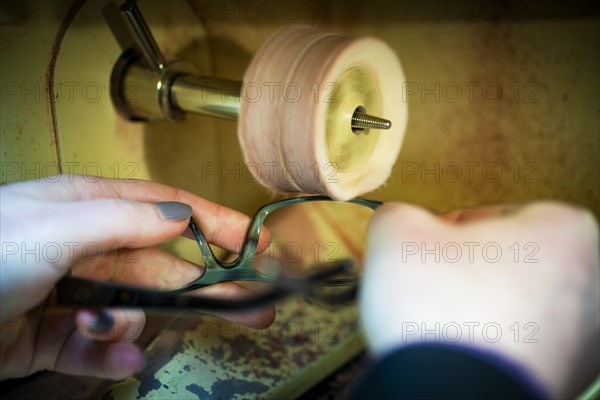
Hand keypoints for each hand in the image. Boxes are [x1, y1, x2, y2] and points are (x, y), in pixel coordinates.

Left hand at [0, 175, 272, 379]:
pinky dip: (109, 356)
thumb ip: (125, 220)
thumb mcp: (56, 226)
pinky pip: (97, 348)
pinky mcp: (54, 337)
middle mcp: (87, 248)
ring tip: (107, 336)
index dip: (214, 224)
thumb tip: (183, 216)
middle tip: (256, 310)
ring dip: (130, 328)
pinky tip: (114, 359)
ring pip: (131, 312)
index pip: (168, 211)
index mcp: (91, 209)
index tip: (255, 243)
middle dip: (205, 290)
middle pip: (162, 268)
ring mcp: (73, 295)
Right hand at [359, 202, 598, 397]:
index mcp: (564, 230)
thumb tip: (401, 222)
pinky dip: (491, 346)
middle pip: (508, 261)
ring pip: (514, 305)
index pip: (491, 216)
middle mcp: (591, 282)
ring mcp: (586, 337)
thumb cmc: (441, 311)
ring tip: (444, 325)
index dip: (450, 232)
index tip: (430, 253)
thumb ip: (400, 212)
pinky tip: (460, 354)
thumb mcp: (397, 233)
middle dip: (469, 271)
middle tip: (434, 287)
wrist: (455, 398)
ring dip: (479, 309)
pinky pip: (518, 346)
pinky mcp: (568, 378)